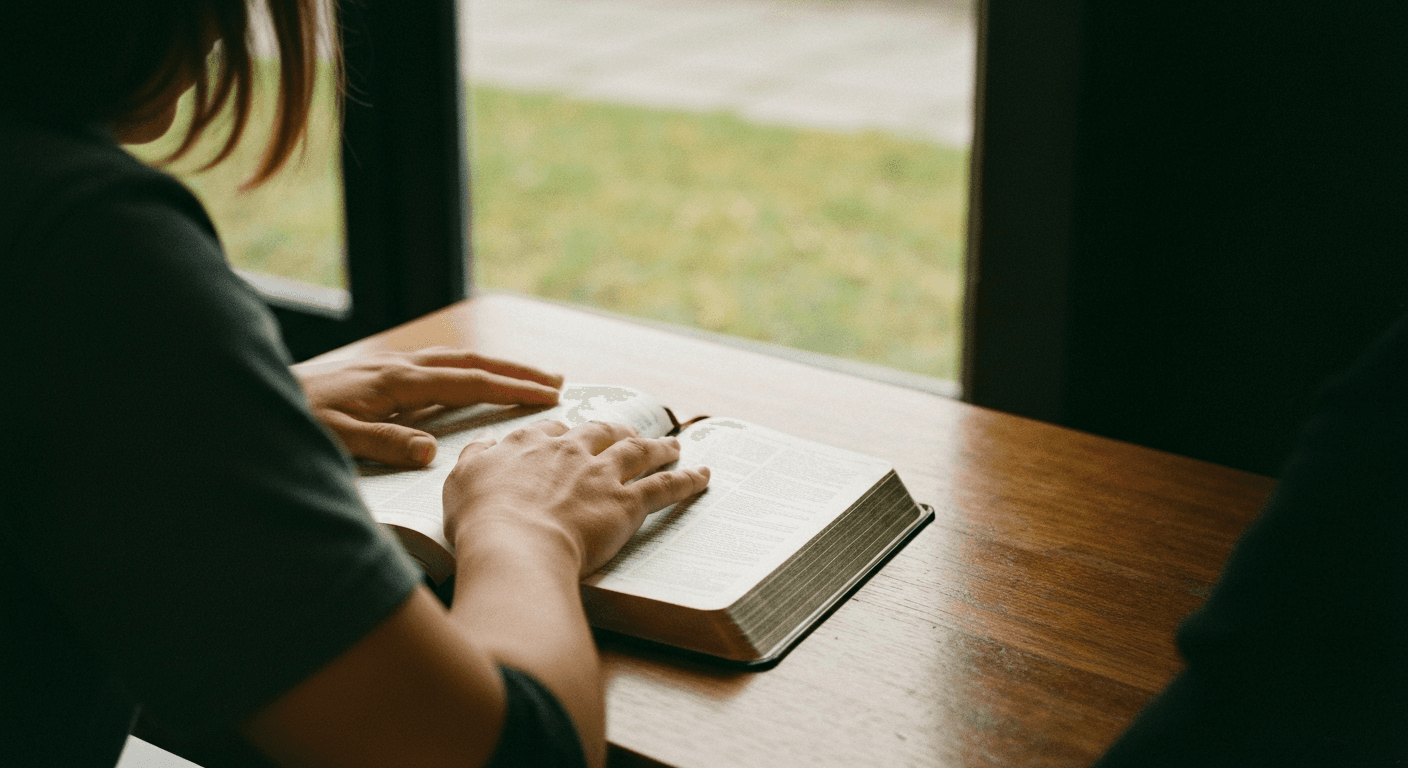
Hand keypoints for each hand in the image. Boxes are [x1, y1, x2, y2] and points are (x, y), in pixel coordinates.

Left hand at [293, 348, 563, 467]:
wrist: (246, 398)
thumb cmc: (291, 424)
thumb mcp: (334, 442)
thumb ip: (383, 445)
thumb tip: (430, 452)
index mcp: (394, 382)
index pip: (467, 383)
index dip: (510, 388)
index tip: (549, 396)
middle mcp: (396, 368)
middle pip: (469, 362)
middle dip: (514, 370)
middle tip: (556, 381)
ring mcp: (385, 369)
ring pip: (453, 361)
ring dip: (492, 366)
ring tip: (524, 377)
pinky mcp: (375, 376)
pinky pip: (433, 368)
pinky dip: (463, 371)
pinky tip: (467, 382)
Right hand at [444, 420, 710, 575]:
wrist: (515, 543)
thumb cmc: (483, 519)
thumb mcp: (463, 480)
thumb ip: (476, 458)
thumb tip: (484, 442)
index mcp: (530, 445)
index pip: (552, 431)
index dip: (565, 434)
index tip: (571, 437)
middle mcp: (571, 451)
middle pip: (601, 432)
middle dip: (618, 430)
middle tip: (629, 432)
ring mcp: (602, 474)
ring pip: (638, 451)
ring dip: (659, 447)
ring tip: (673, 445)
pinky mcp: (627, 502)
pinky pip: (665, 486)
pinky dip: (688, 480)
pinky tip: (703, 476)